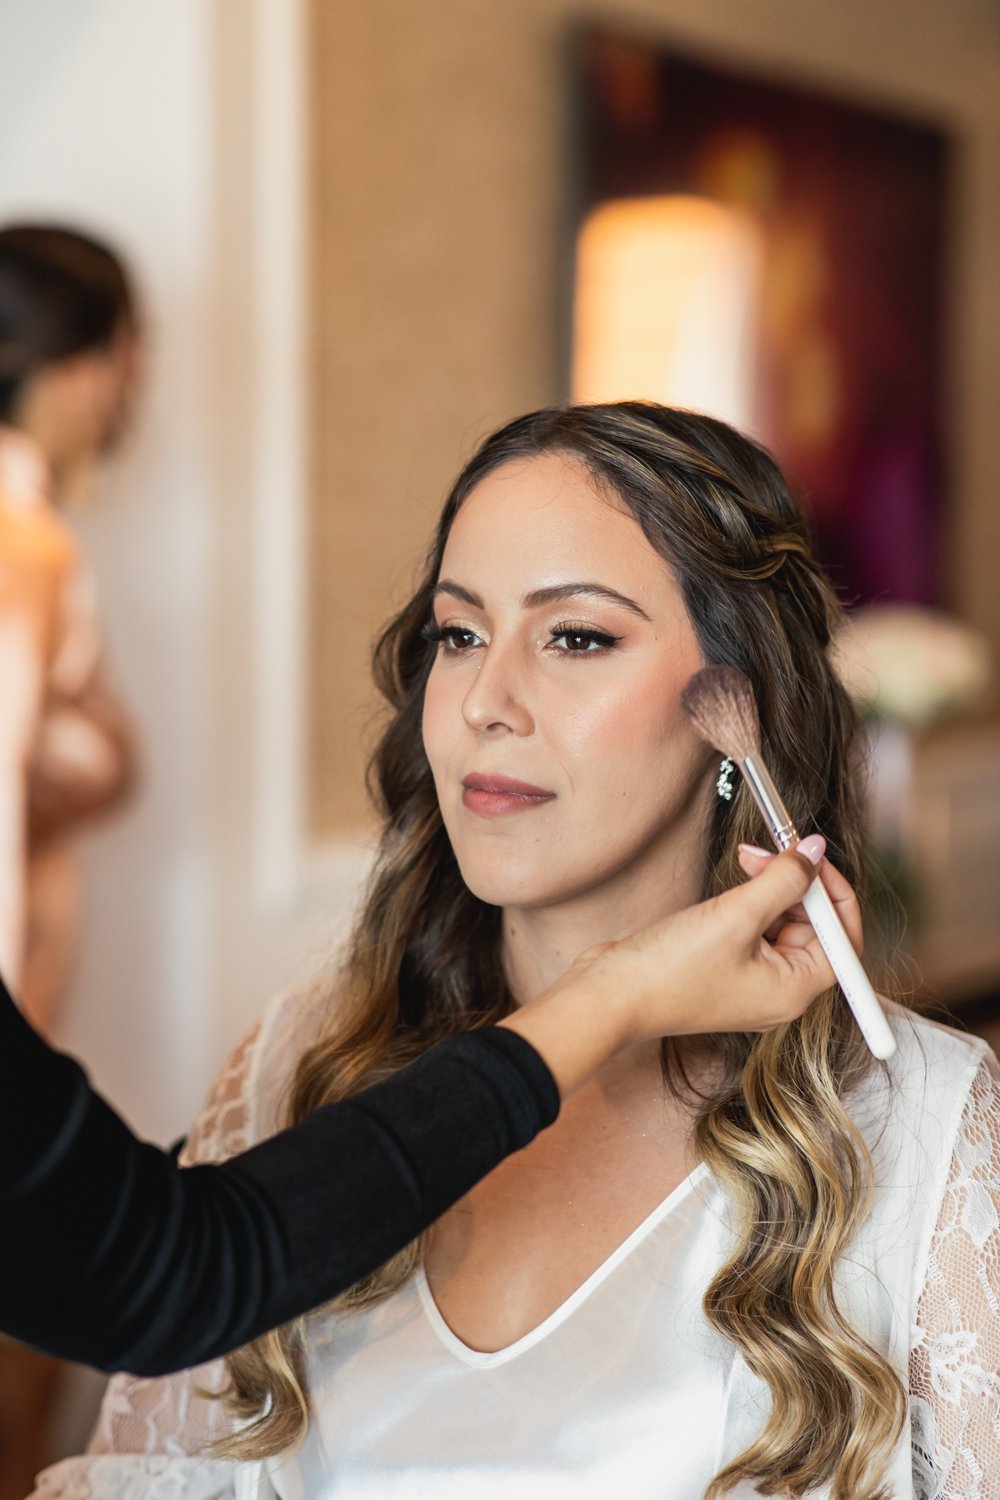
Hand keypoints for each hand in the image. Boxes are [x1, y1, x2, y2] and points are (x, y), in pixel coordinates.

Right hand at [502, 837, 859, 1097]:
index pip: (844, 941)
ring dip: (770, 888)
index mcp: (794, 991)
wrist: (610, 996)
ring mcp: (751, 982)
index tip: (812, 855)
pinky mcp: (724, 969)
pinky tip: (728, 887)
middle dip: (796, 884)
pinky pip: (754, 930)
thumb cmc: (671, 969)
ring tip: (743, 861)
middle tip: (765, 851)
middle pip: (814, 929)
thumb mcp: (735, 916)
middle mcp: (779, 991)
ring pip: (782, 924)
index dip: (834, 893)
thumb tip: (817, 851)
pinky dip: (749, 903)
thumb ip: (784, 880)